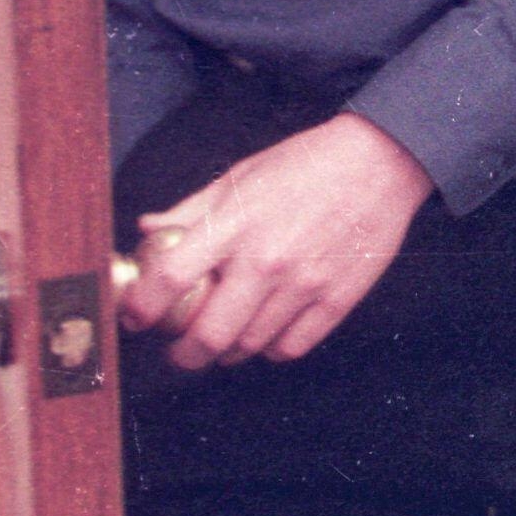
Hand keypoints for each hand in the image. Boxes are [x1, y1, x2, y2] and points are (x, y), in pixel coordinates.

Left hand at [120, 111, 433, 369]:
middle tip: (178, 350)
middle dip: (182, 354)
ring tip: (223, 338)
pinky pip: (290, 347)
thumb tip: (148, 230)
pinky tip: (265, 333)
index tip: (135, 318)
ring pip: (247, 347)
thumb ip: (191, 209)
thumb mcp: (242, 176)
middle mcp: (267, 259)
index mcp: (237, 224)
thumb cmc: (308, 163)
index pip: (172, 278)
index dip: (142, 307)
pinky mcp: (337, 299)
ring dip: (226, 351)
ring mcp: (304, 283)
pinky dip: (269, 350)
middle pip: (208, 334)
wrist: (380, 161)